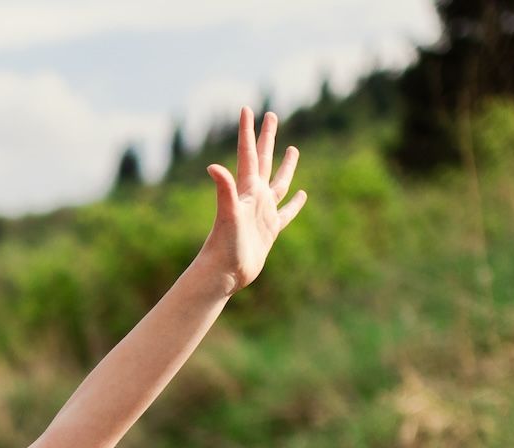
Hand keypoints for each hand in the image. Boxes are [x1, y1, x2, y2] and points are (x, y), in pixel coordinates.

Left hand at [198, 107, 306, 295]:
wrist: (225, 273)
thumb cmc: (224, 245)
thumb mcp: (228, 214)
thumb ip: (223, 189)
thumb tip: (212, 166)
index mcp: (245, 189)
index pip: (248, 154)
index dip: (248, 131)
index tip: (247, 108)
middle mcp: (253, 197)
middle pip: (263, 160)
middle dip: (267, 137)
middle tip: (272, 114)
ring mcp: (262, 213)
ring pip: (278, 182)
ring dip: (285, 165)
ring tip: (292, 148)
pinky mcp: (270, 230)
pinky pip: (286, 212)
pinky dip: (294, 203)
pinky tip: (302, 195)